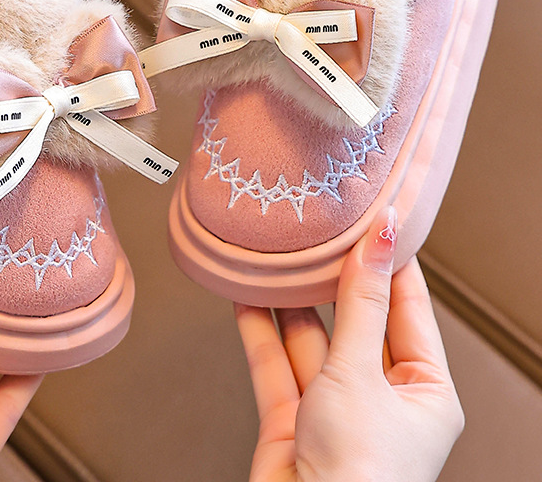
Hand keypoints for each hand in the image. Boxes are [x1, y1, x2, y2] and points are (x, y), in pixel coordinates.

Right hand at [236, 207, 463, 481]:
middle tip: (316, 230)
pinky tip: (246, 296)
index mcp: (425, 391)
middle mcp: (382, 398)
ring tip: (275, 255)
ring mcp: (335, 409)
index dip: (390, 261)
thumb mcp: (361, 372)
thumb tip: (380, 237)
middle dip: (331, 279)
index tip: (373, 215)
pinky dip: (260, 331)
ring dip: (290, 302)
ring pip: (310, 340)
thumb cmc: (361, 473)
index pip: (408, 308)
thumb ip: (360, 302)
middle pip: (355, 321)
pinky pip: (276, 364)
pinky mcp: (293, 420)